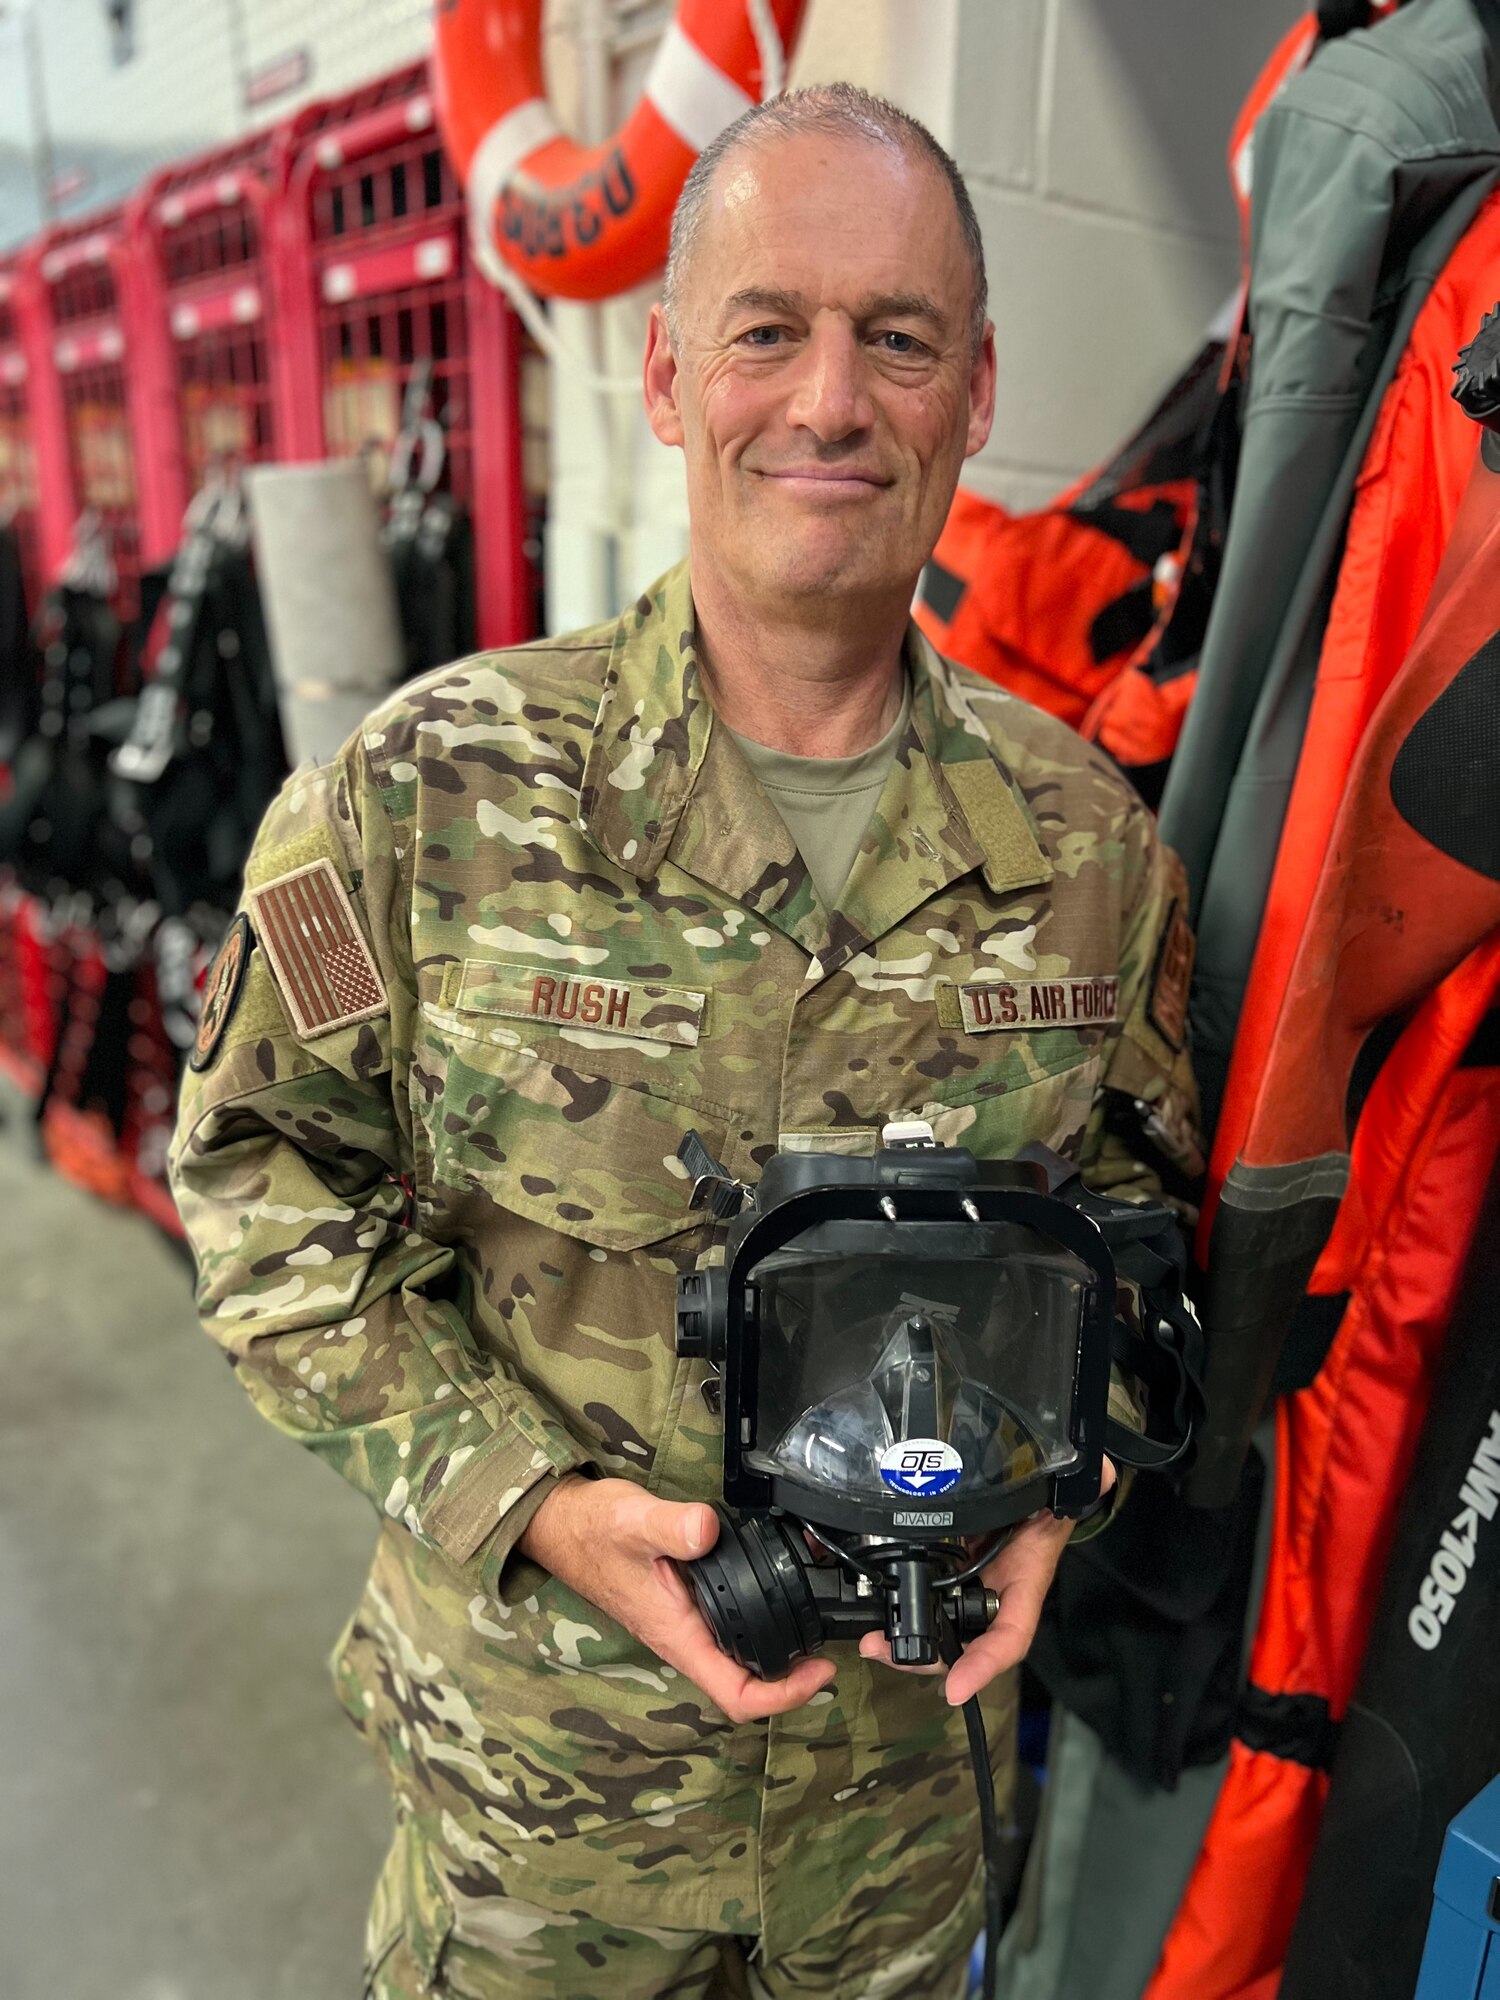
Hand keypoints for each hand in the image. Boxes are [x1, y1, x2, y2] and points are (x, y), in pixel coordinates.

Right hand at [517, 1475, 837, 1723]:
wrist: (563, 1525)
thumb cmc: (592, 1531)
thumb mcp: (633, 1522)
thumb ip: (671, 1526)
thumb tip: (707, 1529)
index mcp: (678, 1635)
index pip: (736, 1693)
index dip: (784, 1696)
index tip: (821, 1673)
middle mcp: (685, 1638)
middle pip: (747, 1681)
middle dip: (795, 1674)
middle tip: (833, 1644)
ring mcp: (686, 1623)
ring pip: (740, 1654)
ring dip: (781, 1646)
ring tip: (818, 1614)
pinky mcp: (686, 1603)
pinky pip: (730, 1624)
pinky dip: (761, 1613)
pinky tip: (777, 1584)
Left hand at [856, 1460, 1118, 1705]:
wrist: (1026, 1493)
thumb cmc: (1043, 1500)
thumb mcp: (1057, 1494)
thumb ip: (1074, 1486)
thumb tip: (1102, 1470)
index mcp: (1022, 1583)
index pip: (1010, 1635)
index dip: (985, 1664)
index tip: (957, 1688)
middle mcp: (991, 1596)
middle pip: (961, 1646)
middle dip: (925, 1658)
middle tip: (884, 1651)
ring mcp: (964, 1589)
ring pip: (936, 1630)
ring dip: (904, 1641)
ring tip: (869, 1641)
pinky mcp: (941, 1574)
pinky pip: (918, 1600)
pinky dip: (894, 1610)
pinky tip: (868, 1613)